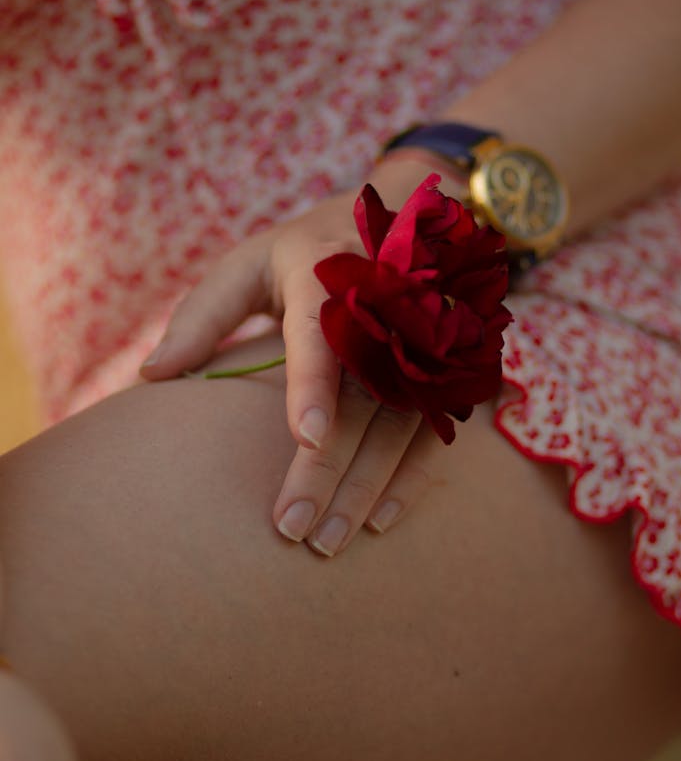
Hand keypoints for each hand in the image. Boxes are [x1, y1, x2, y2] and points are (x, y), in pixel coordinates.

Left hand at [140, 155, 466, 556]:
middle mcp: (388, 304)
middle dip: (330, 467)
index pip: (323, 331)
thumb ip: (202, 315)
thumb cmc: (305, 250)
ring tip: (328, 542)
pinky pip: (435, 431)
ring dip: (368, 487)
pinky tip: (379, 521)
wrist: (404, 218)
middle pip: (364, 394)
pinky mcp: (451, 367)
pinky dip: (410, 479)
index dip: (314, 384)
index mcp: (328, 270)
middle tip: (292, 529)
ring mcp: (428, 338)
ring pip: (403, 422)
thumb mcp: (248, 264)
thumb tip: (151, 374)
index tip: (305, 438)